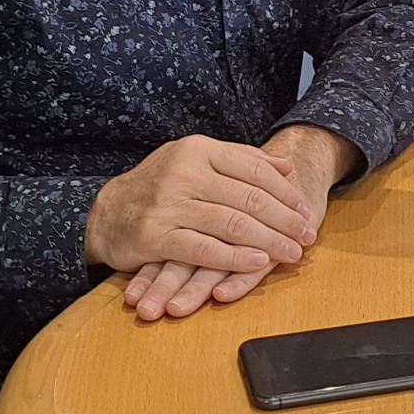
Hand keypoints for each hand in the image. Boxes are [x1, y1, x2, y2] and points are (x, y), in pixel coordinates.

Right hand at [84, 134, 316, 278]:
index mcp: (199, 150)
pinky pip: (204, 249)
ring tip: (292, 253)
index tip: (305, 209)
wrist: (106, 212)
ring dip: (269, 241)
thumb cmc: (158, 187)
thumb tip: (284, 164)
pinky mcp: (156, 236)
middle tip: (307, 235)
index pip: (254, 169)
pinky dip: (234, 257)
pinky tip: (258, 263)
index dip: (285, 192)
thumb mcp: (195, 160)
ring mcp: (169, 204)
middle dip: (284, 220)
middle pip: (249, 197)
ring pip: (232, 223)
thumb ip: (239, 160)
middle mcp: (185, 172)